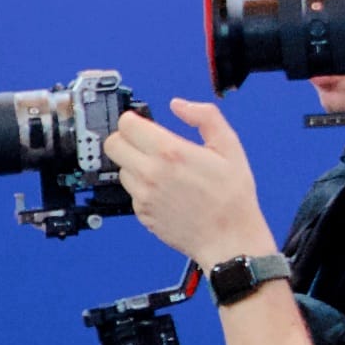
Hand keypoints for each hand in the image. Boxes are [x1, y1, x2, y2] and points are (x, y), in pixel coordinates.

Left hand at [100, 97, 281, 271]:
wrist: (229, 239)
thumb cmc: (232, 197)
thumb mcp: (229, 147)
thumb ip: (204, 117)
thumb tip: (179, 105)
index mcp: (170, 152)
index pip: (126, 124)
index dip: (133, 119)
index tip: (142, 122)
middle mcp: (151, 174)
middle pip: (113, 145)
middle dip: (125, 138)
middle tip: (143, 142)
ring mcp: (143, 197)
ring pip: (121, 169)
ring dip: (134, 164)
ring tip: (161, 169)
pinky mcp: (142, 214)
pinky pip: (132, 192)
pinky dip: (142, 187)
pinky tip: (165, 190)